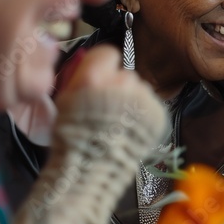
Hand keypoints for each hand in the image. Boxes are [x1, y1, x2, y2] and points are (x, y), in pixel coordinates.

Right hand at [13, 44, 169, 223]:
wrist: (91, 171)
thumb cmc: (73, 140)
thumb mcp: (65, 102)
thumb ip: (82, 79)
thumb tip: (91, 66)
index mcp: (96, 78)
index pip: (107, 52)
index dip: (102, 64)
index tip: (100, 75)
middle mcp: (123, 85)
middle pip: (124, 74)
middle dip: (116, 89)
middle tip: (105, 110)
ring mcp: (144, 100)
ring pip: (138, 91)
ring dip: (131, 103)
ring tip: (116, 125)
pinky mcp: (158, 115)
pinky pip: (150, 107)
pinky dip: (143, 117)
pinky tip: (129, 131)